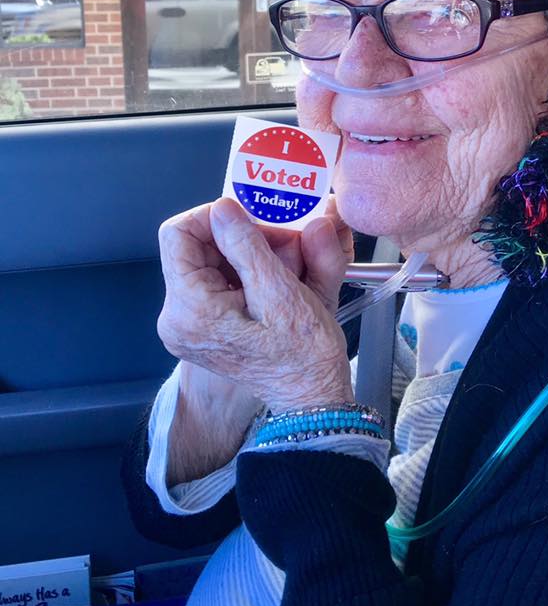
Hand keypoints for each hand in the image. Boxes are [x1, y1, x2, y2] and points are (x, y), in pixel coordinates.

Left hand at [157, 197, 353, 412]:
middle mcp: (178, 318)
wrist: (312, 396)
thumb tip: (223, 209)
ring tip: (292, 264)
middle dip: (243, 236)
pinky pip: (221, 281)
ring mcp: (190, 324)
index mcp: (189, 310)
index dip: (215, 216)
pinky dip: (252, 270)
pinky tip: (281, 280)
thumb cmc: (303, 356)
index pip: (178, 234)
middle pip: (197, 247)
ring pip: (213, 261)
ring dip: (253, 252)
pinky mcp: (205, 327)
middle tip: (286, 242)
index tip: (253, 216)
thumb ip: (247, 245)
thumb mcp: (281, 293)